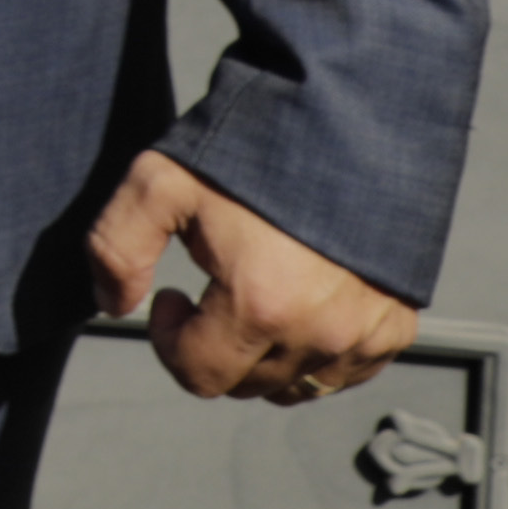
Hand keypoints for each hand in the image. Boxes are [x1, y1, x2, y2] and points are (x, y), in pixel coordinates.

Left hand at [89, 149, 418, 404]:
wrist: (349, 121)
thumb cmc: (251, 148)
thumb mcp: (160, 182)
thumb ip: (116, 249)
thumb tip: (112, 306)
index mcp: (259, 306)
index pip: (198, 375)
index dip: (169, 339)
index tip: (174, 294)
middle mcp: (320, 334)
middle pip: (244, 384)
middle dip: (212, 346)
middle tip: (211, 289)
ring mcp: (363, 335)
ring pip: (293, 387)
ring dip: (262, 356)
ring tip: (255, 294)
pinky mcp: (394, 328)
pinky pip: (342, 374)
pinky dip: (313, 353)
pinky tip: (299, 301)